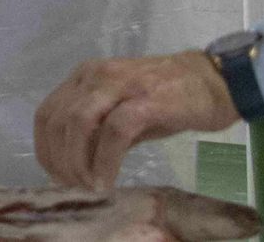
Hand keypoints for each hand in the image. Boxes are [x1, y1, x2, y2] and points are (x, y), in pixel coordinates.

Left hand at [35, 51, 240, 190]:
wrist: (219, 81)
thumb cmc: (172, 99)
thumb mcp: (126, 114)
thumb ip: (98, 133)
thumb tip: (76, 166)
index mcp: (85, 78)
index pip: (47, 114)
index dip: (45, 149)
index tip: (56, 176)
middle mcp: (95, 76)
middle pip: (57, 120)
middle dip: (59, 160)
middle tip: (73, 187)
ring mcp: (120, 84)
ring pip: (78, 122)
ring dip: (77, 161)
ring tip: (89, 186)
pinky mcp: (146, 99)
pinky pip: (114, 132)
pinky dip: (105, 160)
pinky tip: (107, 180)